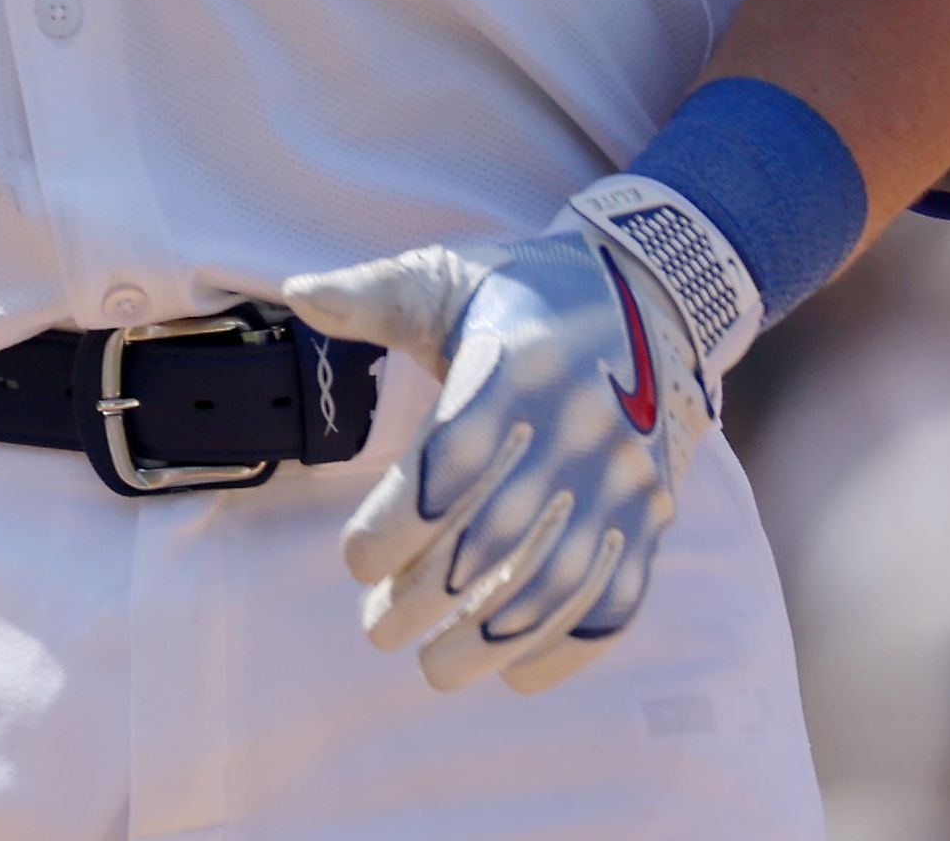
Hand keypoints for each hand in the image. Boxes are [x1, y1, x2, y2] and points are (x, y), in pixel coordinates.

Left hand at [282, 200, 726, 693]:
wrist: (653, 296)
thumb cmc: (525, 292)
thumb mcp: (449, 274)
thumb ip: (372, 293)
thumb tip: (296, 291)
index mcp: (516, 367)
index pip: (452, 461)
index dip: (400, 523)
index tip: (356, 564)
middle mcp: (579, 427)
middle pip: (499, 533)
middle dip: (431, 596)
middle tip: (377, 631)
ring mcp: (624, 477)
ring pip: (561, 578)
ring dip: (495, 637)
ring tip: (435, 669)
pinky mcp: (654, 511)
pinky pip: (622, 592)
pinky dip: (572, 644)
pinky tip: (518, 674)